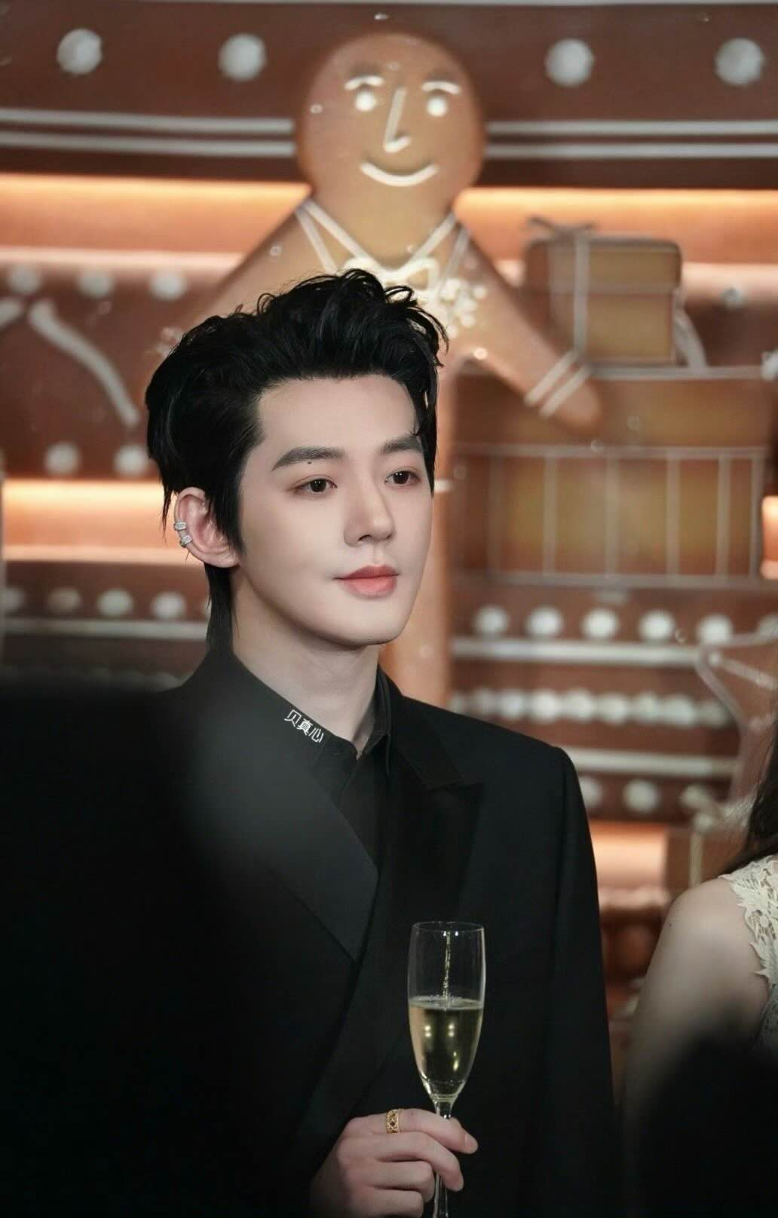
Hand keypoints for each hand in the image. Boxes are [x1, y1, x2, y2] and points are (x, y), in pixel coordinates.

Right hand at [309, 1108, 477, 1216]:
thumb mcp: (371, 1148)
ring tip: (413, 1197)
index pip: (413, 1117)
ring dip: (427, 1192)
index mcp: (362, 1126)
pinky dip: (416, 1211)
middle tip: (457, 1181)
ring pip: (421, 1176)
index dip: (447, 1129)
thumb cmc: (350, 1177)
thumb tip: (454, 1131)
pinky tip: (402, 1211)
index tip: (469, 1143)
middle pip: (422, 1145)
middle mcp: (360, 1146)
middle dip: (450, 1163)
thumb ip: (405, 1137)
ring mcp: (360, 1174)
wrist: (314, 1206)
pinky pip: (411, 1204)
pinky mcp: (363, 1203)